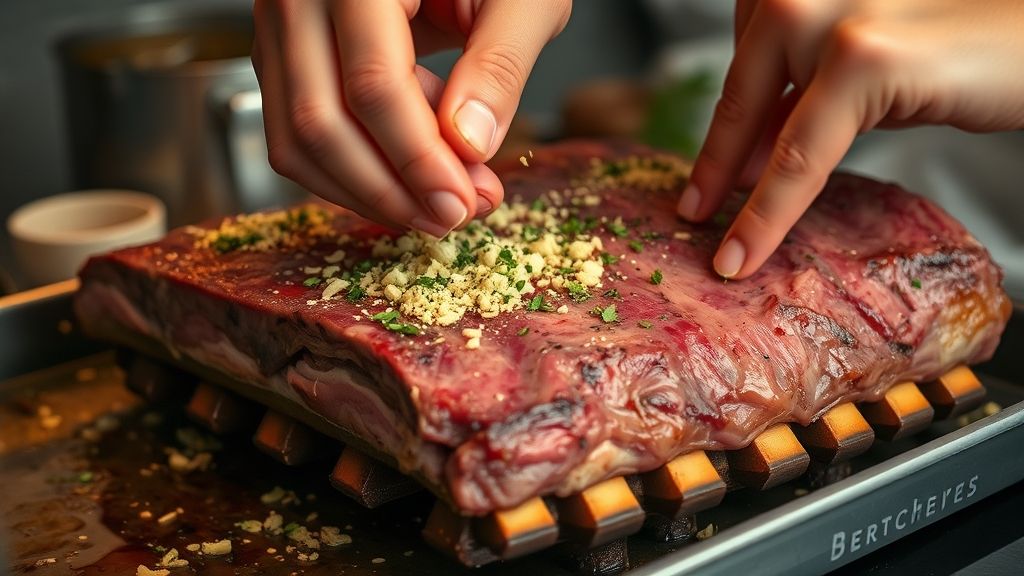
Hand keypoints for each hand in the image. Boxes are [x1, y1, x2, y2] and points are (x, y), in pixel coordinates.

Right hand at [252, 0, 570, 235]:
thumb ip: (499, 64)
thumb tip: (468, 146)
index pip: (373, 84)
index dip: (419, 159)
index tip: (463, 205)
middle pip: (321, 122)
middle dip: (391, 189)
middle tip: (451, 219)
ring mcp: (280, 26)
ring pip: (297, 140)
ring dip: (367, 192)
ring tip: (437, 205)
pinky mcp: (284, 56)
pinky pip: (298, 132)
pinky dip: (351, 170)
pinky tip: (409, 177)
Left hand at [678, 0, 1023, 278]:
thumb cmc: (965, 53)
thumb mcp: (867, 69)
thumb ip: (805, 95)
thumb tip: (745, 155)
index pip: (750, 52)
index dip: (726, 118)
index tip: (705, 170)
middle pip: (744, 79)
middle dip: (716, 152)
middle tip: (695, 208)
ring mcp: (833, 12)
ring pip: (760, 118)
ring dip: (729, 185)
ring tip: (721, 244)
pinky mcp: (862, 56)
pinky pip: (800, 152)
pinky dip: (769, 209)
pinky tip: (746, 249)